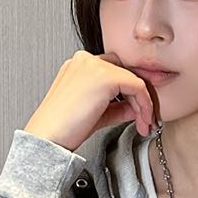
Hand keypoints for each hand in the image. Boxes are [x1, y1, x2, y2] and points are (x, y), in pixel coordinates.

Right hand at [23, 51, 160, 151]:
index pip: (114, 71)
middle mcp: (85, 60)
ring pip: (133, 79)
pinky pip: (137, 86)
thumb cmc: (64, 129)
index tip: (142, 109)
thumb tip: (137, 107)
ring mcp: (95, 65)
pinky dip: (144, 104)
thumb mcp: (97, 114)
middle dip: (140, 94)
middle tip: (147, 118)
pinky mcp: (105, 76)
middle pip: (125, 72)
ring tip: (143, 124)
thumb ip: (117, 106)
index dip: (131, 90)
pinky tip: (142, 120)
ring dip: (144, 103)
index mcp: (78, 66)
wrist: (49, 137)